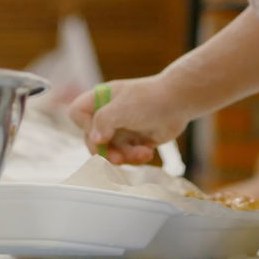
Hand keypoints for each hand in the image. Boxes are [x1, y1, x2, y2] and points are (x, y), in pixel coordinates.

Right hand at [67, 75, 192, 164]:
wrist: (180, 102)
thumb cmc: (150, 99)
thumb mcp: (122, 107)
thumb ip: (103, 121)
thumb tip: (95, 140)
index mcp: (101, 99)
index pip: (78, 113)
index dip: (84, 126)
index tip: (100, 133)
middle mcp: (108, 113)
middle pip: (93, 139)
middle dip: (107, 151)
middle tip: (118, 159)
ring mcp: (121, 127)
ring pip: (111, 150)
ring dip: (125, 156)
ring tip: (143, 152)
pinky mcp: (134, 139)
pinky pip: (127, 155)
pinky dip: (136, 157)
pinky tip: (148, 152)